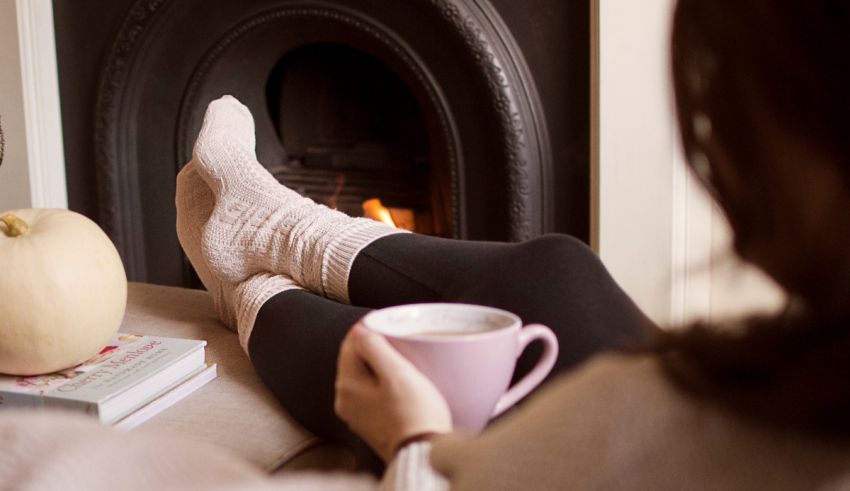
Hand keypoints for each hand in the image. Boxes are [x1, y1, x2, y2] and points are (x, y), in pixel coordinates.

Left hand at [334, 323, 451, 460]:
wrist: (424, 453)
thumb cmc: (414, 414)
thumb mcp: (396, 373)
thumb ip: (374, 347)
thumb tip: (360, 329)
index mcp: (347, 385)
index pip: (350, 343)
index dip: (369, 328)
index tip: (389, 324)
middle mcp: (346, 400)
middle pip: (356, 360)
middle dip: (376, 347)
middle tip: (400, 342)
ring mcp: (358, 414)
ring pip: (366, 377)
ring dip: (382, 366)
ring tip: (405, 362)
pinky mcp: (372, 423)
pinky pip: (374, 394)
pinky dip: (385, 384)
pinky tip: (403, 385)